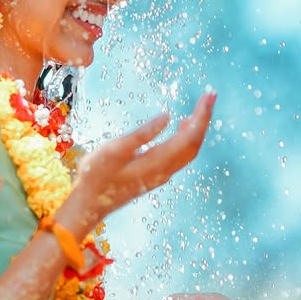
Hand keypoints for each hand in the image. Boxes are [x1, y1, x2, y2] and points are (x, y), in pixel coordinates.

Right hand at [58, 91, 215, 234]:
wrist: (90, 204)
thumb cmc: (97, 175)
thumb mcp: (114, 150)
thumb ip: (142, 134)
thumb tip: (167, 117)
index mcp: (157, 162)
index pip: (190, 137)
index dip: (202, 115)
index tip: (209, 95)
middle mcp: (165, 170)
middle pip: (194, 144)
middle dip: (204, 119)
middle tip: (210, 95)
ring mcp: (161, 174)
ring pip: (189, 151)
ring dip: (197, 129)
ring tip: (201, 107)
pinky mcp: (155, 175)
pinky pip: (181, 155)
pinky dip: (188, 138)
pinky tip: (183, 127)